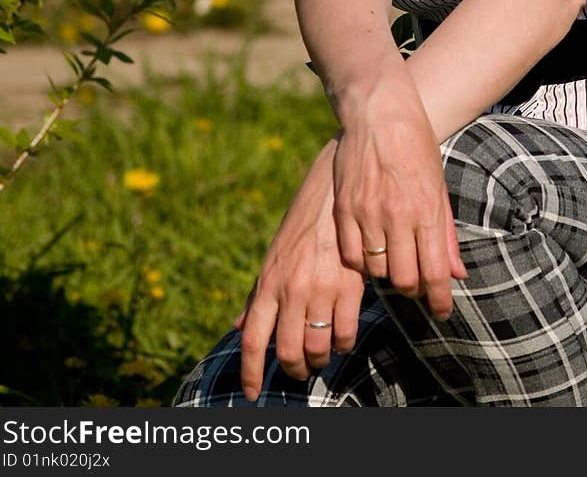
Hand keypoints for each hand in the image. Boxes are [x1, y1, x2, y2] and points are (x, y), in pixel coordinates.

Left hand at [233, 139, 365, 398]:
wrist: (334, 192)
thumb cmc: (302, 226)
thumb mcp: (275, 257)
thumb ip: (258, 296)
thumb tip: (237, 326)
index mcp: (267, 282)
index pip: (252, 339)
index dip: (250, 372)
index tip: (251, 395)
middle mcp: (290, 290)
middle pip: (286, 351)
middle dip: (293, 370)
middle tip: (300, 371)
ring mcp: (320, 289)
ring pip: (317, 347)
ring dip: (319, 359)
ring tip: (322, 355)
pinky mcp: (348, 286)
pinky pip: (345, 333)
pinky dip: (343, 343)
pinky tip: (343, 337)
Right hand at [333, 69, 467, 318]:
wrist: (379, 111)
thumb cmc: (416, 146)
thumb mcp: (438, 185)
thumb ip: (444, 232)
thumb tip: (457, 274)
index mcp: (426, 210)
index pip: (434, 274)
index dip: (439, 301)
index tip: (443, 313)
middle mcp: (397, 216)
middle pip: (404, 279)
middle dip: (413, 289)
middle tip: (416, 283)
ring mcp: (367, 213)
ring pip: (376, 270)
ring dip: (388, 274)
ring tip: (393, 263)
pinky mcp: (344, 208)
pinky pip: (351, 255)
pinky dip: (362, 261)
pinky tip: (370, 252)